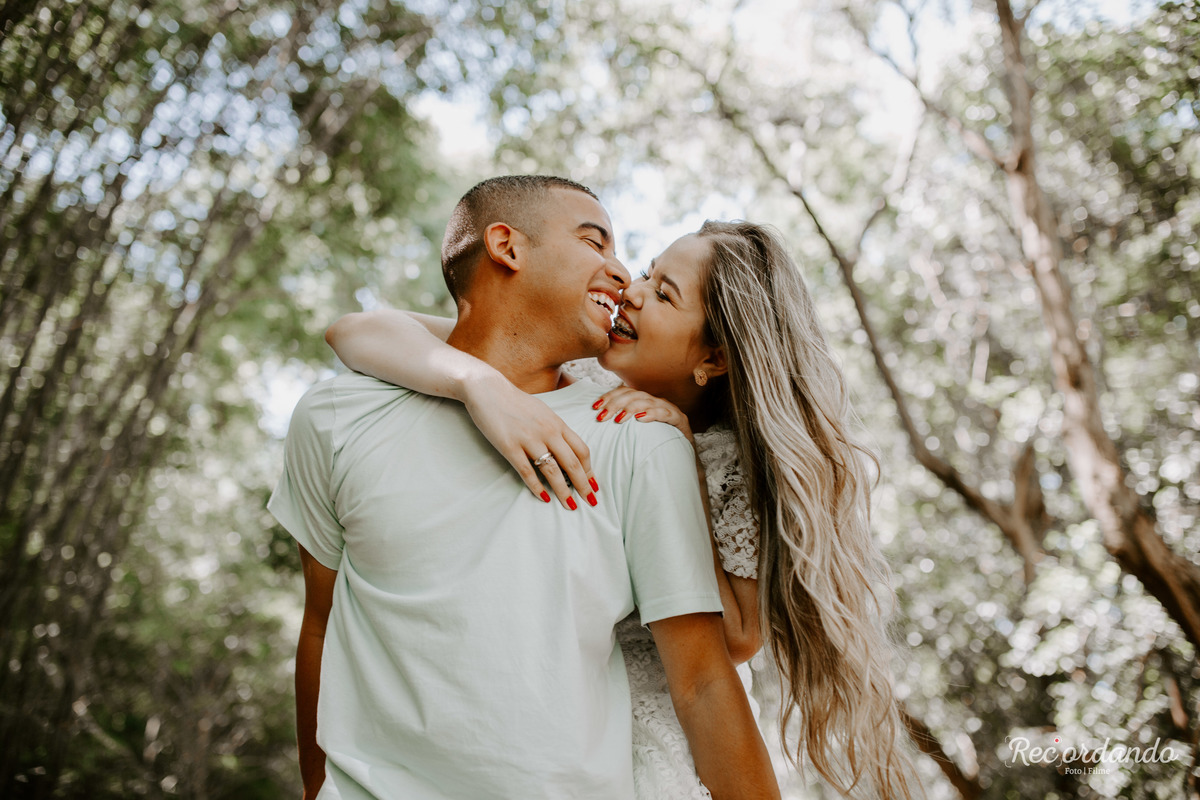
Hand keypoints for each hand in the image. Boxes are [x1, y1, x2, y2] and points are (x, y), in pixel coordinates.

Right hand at [462, 373, 597, 509]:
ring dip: (563, 491)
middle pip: (572, 463)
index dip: (590, 469)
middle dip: (583, 485)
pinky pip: (527, 472)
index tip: (593, 484)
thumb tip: (567, 450)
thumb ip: (555, 430)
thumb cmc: (515, 402)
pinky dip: (536, 487)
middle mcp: (547, 432)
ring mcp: (529, 439)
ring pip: (552, 471)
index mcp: (557, 423)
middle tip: (590, 501)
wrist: (487, 390)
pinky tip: (543, 498)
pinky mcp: (510, 446)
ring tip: (570, 505)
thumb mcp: (542, 412)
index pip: (582, 450)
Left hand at [593, 387, 692, 442]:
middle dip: (615, 404)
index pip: (625, 392)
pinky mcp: (680, 420)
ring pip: (648, 402)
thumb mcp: (635, 433)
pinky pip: (666, 414)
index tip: (595, 407)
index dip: (609, 396)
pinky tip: (641, 419)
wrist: (681, 460)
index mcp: (645, 402)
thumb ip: (620, 424)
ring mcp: (669, 410)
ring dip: (631, 409)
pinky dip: (652, 414)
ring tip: (618, 419)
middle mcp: (656, 402)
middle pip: (634, 395)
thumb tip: (597, 422)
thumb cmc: (655, 446)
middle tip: (601, 416)